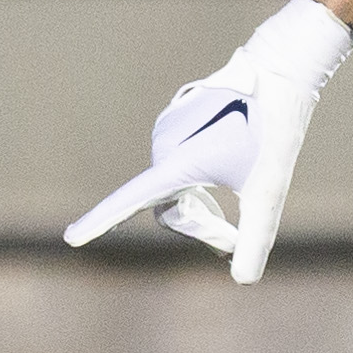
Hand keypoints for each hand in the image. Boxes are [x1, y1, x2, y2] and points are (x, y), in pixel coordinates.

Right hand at [63, 0, 352, 282]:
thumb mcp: (270, 188)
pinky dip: (197, 188)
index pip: (132, 200)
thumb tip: (244, 281)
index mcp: (178, 162)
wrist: (281, 71)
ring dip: (199, 211)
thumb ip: (256, 236)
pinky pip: (178, 168)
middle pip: (169, 208)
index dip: (102, 222)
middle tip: (234, 243)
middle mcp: (164, 147)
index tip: (72, 239)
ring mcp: (168, 134)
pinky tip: (223, 183)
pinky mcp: (176, 125)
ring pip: (173, 189)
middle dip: (200, 228)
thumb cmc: (275, 129)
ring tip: (233, 223)